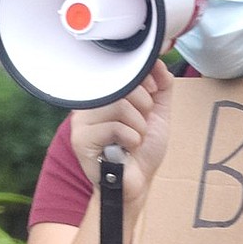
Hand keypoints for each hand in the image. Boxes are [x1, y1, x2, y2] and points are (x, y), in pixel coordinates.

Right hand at [70, 60, 173, 199]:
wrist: (138, 182)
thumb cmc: (143, 149)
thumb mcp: (158, 112)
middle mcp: (89, 104)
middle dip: (144, 107)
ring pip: (119, 105)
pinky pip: (115, 127)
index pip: (122, 70)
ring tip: (133, 140)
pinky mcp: (81, 139)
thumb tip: (159, 61)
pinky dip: (131, 139)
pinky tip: (126, 149)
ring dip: (139, 126)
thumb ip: (161, 86)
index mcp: (104, 94)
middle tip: (141, 125)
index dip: (143, 80)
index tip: (151, 94)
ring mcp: (81, 121)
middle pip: (122, 86)